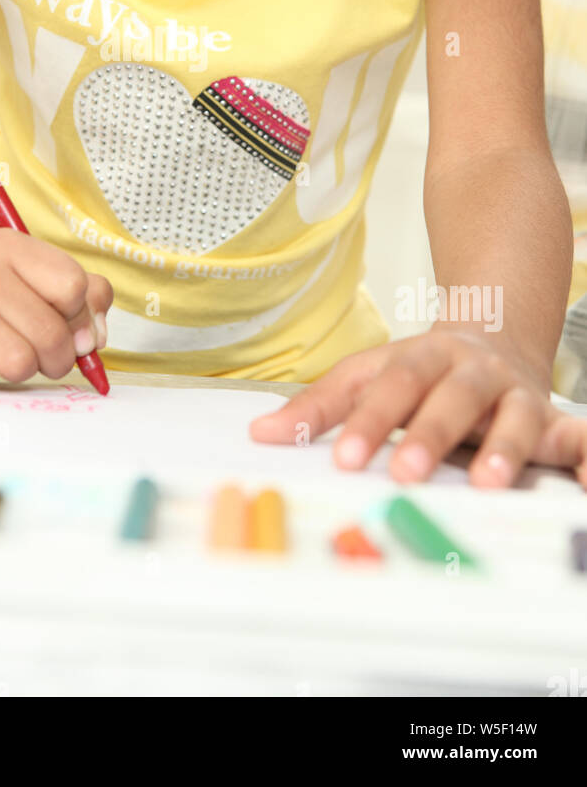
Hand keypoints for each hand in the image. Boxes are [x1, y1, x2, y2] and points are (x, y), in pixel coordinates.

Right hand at [0, 231, 112, 389]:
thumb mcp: (33, 279)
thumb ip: (84, 298)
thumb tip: (95, 338)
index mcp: (9, 246)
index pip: (73, 286)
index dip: (79, 317)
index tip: (67, 325)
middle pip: (51, 333)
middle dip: (56, 357)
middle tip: (41, 355)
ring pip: (19, 363)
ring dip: (21, 370)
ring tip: (4, 355)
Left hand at [249, 330, 586, 488]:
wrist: (494, 330)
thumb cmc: (421, 368)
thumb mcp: (367, 374)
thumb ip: (319, 407)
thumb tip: (259, 433)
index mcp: (422, 357)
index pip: (390, 384)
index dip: (367, 420)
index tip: (342, 457)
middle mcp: (471, 371)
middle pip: (450, 397)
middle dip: (428, 435)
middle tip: (404, 473)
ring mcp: (514, 394)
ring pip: (513, 415)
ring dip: (503, 447)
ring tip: (487, 484)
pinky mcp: (551, 419)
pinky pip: (576, 437)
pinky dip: (586, 457)